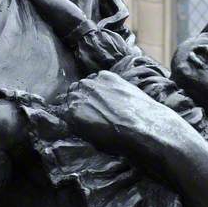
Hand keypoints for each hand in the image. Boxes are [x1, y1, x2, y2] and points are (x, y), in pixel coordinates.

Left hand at [63, 71, 185, 157]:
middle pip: (76, 91)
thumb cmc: (143, 115)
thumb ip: (115, 93)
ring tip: (85, 125)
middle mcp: (89, 83)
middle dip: (80, 102)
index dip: (90, 96)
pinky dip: (69, 122)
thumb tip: (110, 102)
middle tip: (88, 117)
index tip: (94, 106)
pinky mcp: (73, 112)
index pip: (89, 83)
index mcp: (105, 76)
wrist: (142, 127)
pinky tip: (79, 130)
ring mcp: (79, 96)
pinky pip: (64, 115)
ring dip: (74, 112)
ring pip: (68, 102)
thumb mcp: (130, 95)